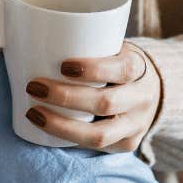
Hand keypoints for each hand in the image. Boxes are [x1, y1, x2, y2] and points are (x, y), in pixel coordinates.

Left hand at [25, 42, 160, 152]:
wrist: (152, 90)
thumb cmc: (117, 65)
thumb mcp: (114, 48)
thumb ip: (88, 44)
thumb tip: (30, 35)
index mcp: (139, 68)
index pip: (122, 69)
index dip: (94, 69)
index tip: (63, 65)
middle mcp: (142, 99)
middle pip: (106, 103)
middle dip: (66, 97)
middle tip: (34, 87)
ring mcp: (137, 126)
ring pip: (99, 135)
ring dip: (61, 126)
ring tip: (34, 113)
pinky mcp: (127, 144)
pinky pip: (96, 147)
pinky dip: (68, 138)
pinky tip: (47, 130)